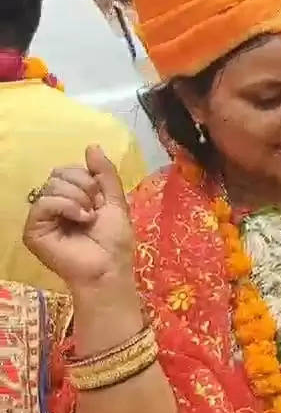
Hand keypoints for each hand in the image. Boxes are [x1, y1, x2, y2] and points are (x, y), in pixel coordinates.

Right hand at [25, 146, 136, 295]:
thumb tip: (91, 145)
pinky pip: (45, 202)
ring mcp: (41, 218)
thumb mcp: (114, 200)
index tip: (101, 200)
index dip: (89, 179)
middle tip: (95, 210)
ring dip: (79, 199)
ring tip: (88, 218)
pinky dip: (67, 207)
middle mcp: (52, 205)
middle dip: (85, 188)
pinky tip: (81, 219)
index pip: (68, 169)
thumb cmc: (114, 239)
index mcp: (70, 198)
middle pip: (59, 174)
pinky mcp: (33, 231)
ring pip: (52, 186)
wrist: (109, 267)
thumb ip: (104, 173)